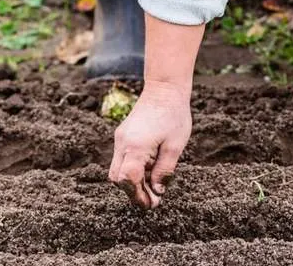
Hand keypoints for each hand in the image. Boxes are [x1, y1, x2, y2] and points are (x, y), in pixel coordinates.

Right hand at [108, 81, 191, 207]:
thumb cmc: (174, 115)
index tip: (151, 204)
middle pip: (117, 178)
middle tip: (152, 200)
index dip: (138, 195)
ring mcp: (120, 139)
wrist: (165, 89)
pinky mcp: (122, 135)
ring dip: (132, 182)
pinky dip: (132, 170)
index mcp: (136, 147)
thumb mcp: (175, 146)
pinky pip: (122, 159)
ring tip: (152, 186)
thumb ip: (164, 171)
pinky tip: (149, 171)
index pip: (128, 179)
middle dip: (133, 192)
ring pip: (117, 170)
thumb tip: (158, 191)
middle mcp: (123, 144)